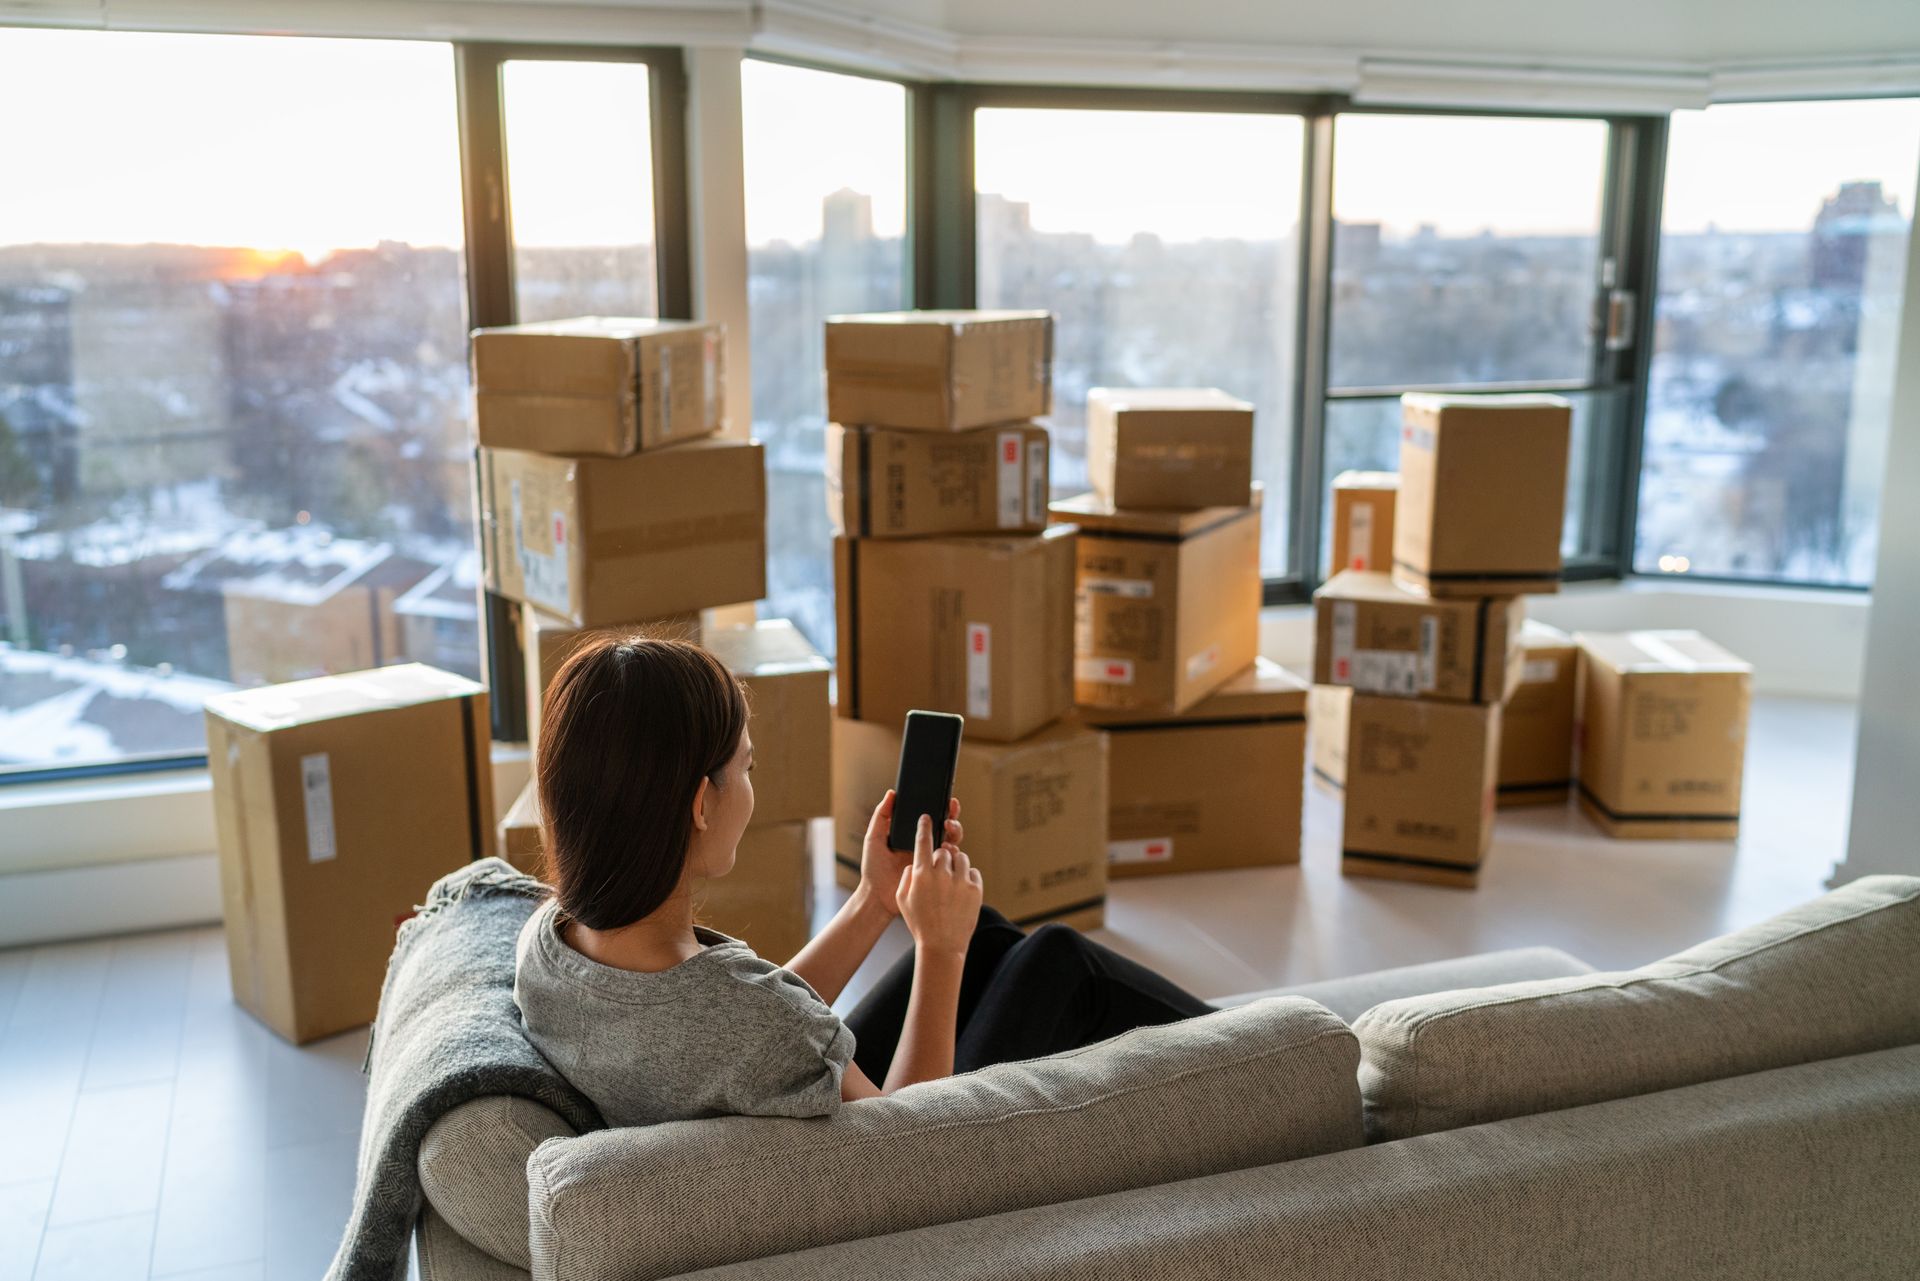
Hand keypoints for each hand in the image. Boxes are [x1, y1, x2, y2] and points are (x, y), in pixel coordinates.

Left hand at [860, 791, 961, 917]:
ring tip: (948, 827)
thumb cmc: (874, 868)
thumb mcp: (874, 838)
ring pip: (951, 839)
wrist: (877, 897)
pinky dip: (953, 850)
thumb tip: (891, 793)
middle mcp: (924, 844)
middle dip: (952, 815)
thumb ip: (881, 816)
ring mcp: (931, 857)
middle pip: (945, 825)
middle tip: (950, 812)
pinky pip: (950, 860)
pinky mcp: (936, 871)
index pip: (930, 816)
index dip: (940, 806)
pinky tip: (948, 847)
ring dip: (955, 830)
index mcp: (911, 834)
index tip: (946, 798)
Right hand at [896, 814, 981, 957]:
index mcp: (921, 874)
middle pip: (943, 851)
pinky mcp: (975, 889)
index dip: (924, 827)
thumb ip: (907, 877)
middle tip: (939, 873)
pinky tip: (960, 890)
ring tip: (951, 881)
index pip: (923, 841)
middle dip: (941, 858)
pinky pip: (973, 872)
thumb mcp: (902, 900)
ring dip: (955, 865)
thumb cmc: (920, 923)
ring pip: (960, 857)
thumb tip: (915, 864)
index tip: (926, 817)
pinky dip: (967, 877)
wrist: (942, 945)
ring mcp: (960, 881)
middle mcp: (941, 874)